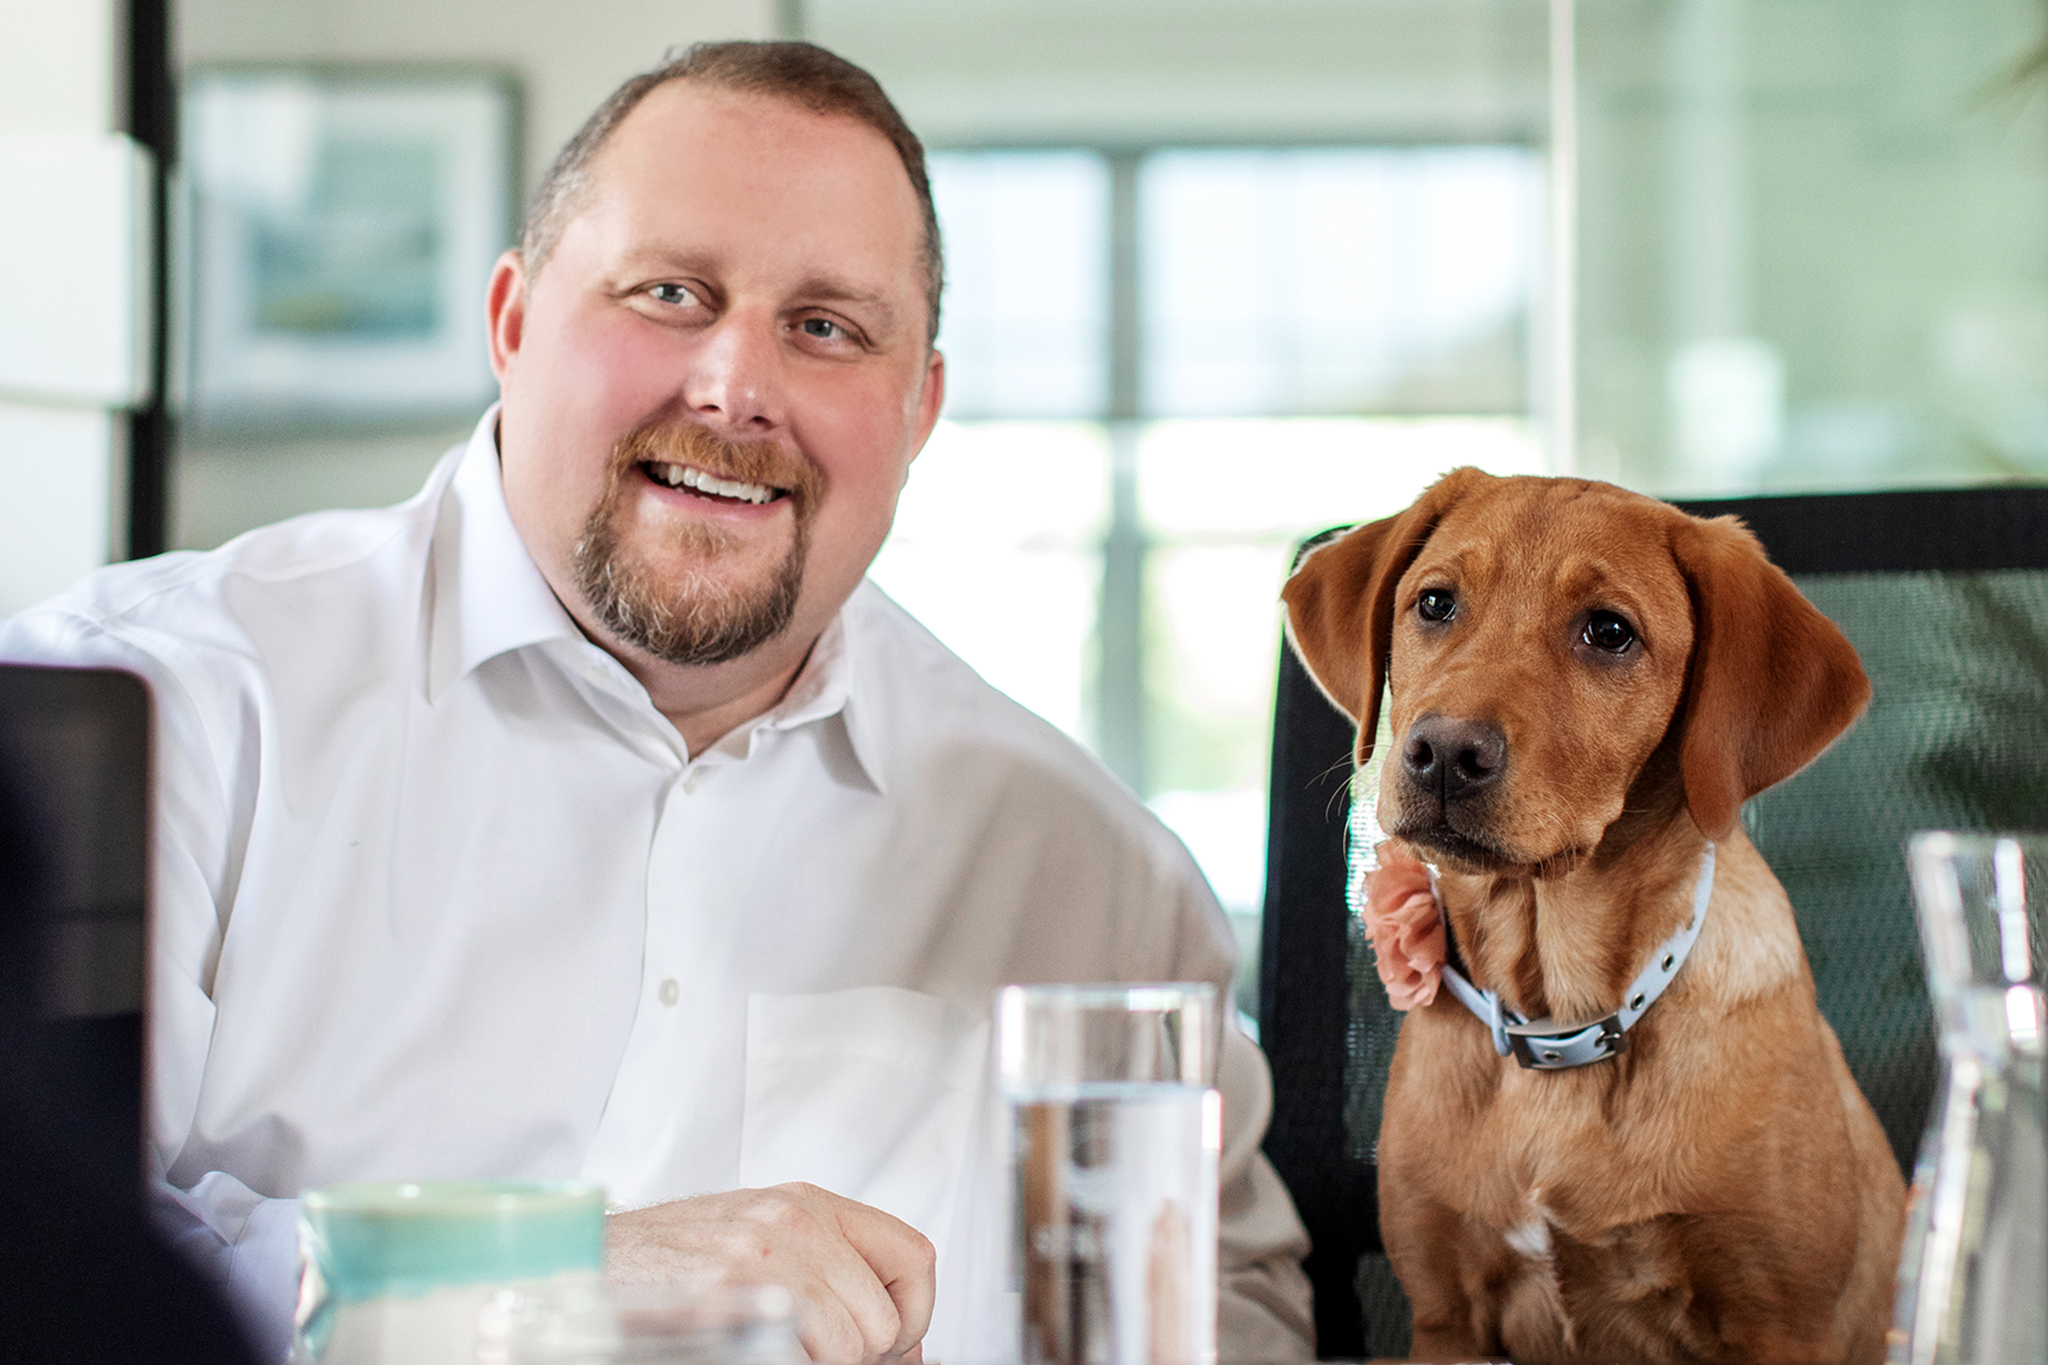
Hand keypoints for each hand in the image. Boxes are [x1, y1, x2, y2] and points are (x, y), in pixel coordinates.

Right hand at [605, 1182, 934, 1363]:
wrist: (594, 1261)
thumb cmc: (676, 1259)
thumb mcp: (767, 1242)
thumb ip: (837, 1275)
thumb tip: (908, 1351)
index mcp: (810, 1204)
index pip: (914, 1257)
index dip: (914, 1315)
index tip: (891, 1342)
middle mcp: (793, 1222)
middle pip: (884, 1318)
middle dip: (860, 1354)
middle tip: (813, 1352)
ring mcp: (762, 1258)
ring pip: (850, 1347)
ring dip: (819, 1362)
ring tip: (772, 1346)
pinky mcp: (729, 1293)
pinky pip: (800, 1356)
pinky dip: (787, 1360)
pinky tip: (752, 1348)